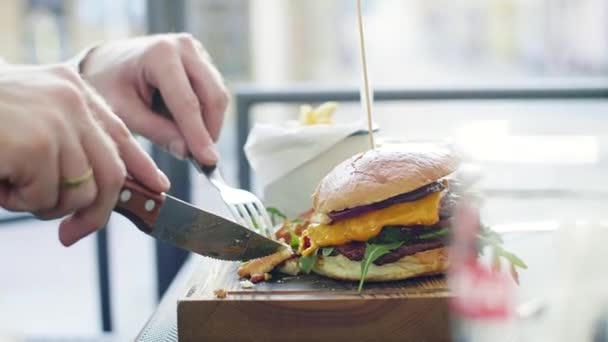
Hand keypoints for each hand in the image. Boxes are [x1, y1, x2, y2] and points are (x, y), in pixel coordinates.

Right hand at [0, 64, 169, 245]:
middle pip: (111, 172)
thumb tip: (99, 192)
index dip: (142, 166)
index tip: (158, 188)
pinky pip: (47, 197)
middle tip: (72, 235)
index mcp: (71, 90)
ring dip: (45, 203)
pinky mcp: (35, 143)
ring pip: (81, 191)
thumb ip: (68, 146)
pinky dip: (20, 201)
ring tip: (11, 183)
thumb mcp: (31, 125)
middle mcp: (71, 99)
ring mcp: (55, 119)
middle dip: (96, 213)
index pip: (120, 133)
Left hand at [81, 33, 228, 164]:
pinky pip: (214, 93)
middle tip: (202, 159)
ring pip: (218, 95)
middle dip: (210, 130)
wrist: (106, 63)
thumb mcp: (126, 114)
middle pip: (212, 96)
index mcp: (160, 54)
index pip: (187, 102)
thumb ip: (157, 132)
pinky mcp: (202, 60)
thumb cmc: (110, 87)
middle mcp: (184, 47)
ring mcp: (196, 51)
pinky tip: (188, 127)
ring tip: (189, 143)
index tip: (209, 161)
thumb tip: (189, 152)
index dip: (199, 135)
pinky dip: (206, 115)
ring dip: (209, 124)